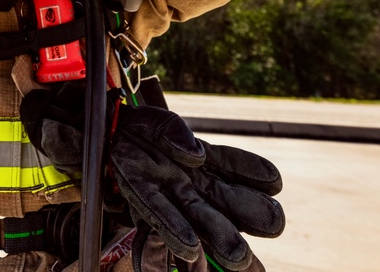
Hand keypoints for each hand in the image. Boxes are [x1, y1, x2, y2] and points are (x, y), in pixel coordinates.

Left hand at [112, 108, 284, 271]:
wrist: (105, 139)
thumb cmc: (138, 132)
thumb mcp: (154, 122)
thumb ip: (173, 131)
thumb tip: (196, 155)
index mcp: (207, 163)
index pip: (237, 166)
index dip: (256, 171)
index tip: (273, 180)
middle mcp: (197, 188)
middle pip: (230, 203)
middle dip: (253, 216)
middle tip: (271, 224)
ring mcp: (174, 203)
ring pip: (202, 223)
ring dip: (220, 239)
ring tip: (237, 259)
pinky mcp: (145, 214)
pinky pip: (156, 233)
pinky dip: (164, 251)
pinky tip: (183, 257)